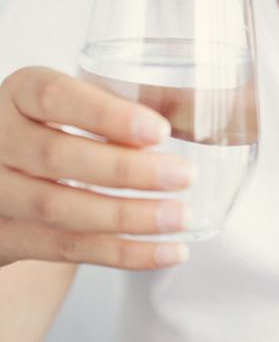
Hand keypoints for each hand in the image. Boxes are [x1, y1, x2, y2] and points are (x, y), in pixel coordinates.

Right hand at [0, 67, 196, 269]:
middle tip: (184, 175)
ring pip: (59, 210)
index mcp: (22, 92)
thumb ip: (127, 102)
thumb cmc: (64, 125)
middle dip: (127, 170)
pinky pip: (65, 249)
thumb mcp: (83, 101)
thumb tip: (193, 110)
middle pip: (56, 156)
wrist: (13, 171)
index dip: (108, 115)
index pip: (56, 97)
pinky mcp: (4, 238)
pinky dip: (123, 253)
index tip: (160, 130)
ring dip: (129, 217)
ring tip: (181, 216)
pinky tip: (168, 251)